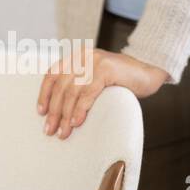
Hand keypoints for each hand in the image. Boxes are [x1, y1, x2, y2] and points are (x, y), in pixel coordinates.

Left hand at [37, 48, 169, 139]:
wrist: (149, 71)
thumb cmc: (120, 80)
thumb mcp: (95, 78)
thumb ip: (79, 85)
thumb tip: (60, 111)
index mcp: (76, 57)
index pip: (52, 75)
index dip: (44, 94)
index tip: (41, 112)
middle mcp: (82, 57)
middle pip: (61, 86)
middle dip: (54, 111)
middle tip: (50, 130)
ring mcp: (94, 62)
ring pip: (72, 91)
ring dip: (65, 115)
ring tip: (63, 132)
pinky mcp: (106, 70)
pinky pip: (88, 92)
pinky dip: (80, 109)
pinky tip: (77, 123)